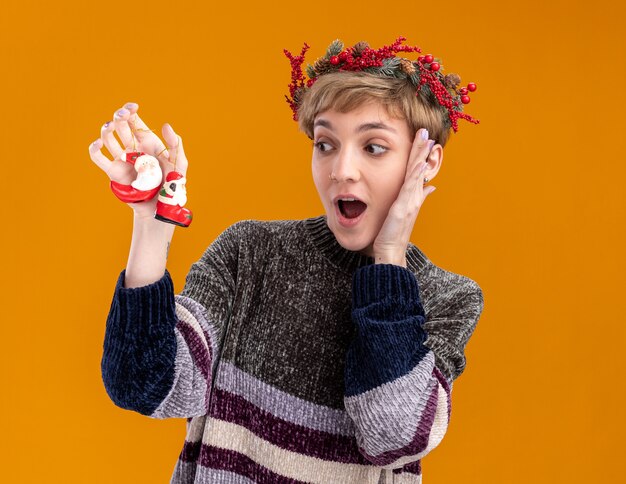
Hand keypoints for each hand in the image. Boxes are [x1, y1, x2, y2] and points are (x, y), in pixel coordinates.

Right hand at [88, 102, 188, 219]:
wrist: (160, 207)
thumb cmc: (172, 185)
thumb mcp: (179, 164)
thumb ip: (175, 144)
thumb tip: (165, 125)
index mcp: (147, 141)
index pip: (134, 120)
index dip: (130, 110)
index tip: (132, 108)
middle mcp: (132, 147)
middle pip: (119, 125)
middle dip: (119, 116)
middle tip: (122, 116)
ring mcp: (121, 158)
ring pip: (108, 138)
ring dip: (106, 129)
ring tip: (111, 127)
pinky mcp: (113, 172)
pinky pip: (98, 158)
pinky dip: (94, 149)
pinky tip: (99, 144)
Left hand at [372, 128, 437, 266]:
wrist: (391, 251)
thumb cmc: (393, 233)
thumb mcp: (405, 211)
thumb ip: (419, 197)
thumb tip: (430, 187)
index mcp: (412, 196)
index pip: (417, 169)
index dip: (420, 154)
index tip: (423, 138)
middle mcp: (413, 196)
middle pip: (418, 168)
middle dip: (422, 149)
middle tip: (425, 130)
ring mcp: (409, 201)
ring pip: (416, 174)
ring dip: (420, 156)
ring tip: (424, 140)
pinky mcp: (402, 207)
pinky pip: (410, 188)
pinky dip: (415, 175)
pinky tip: (418, 164)